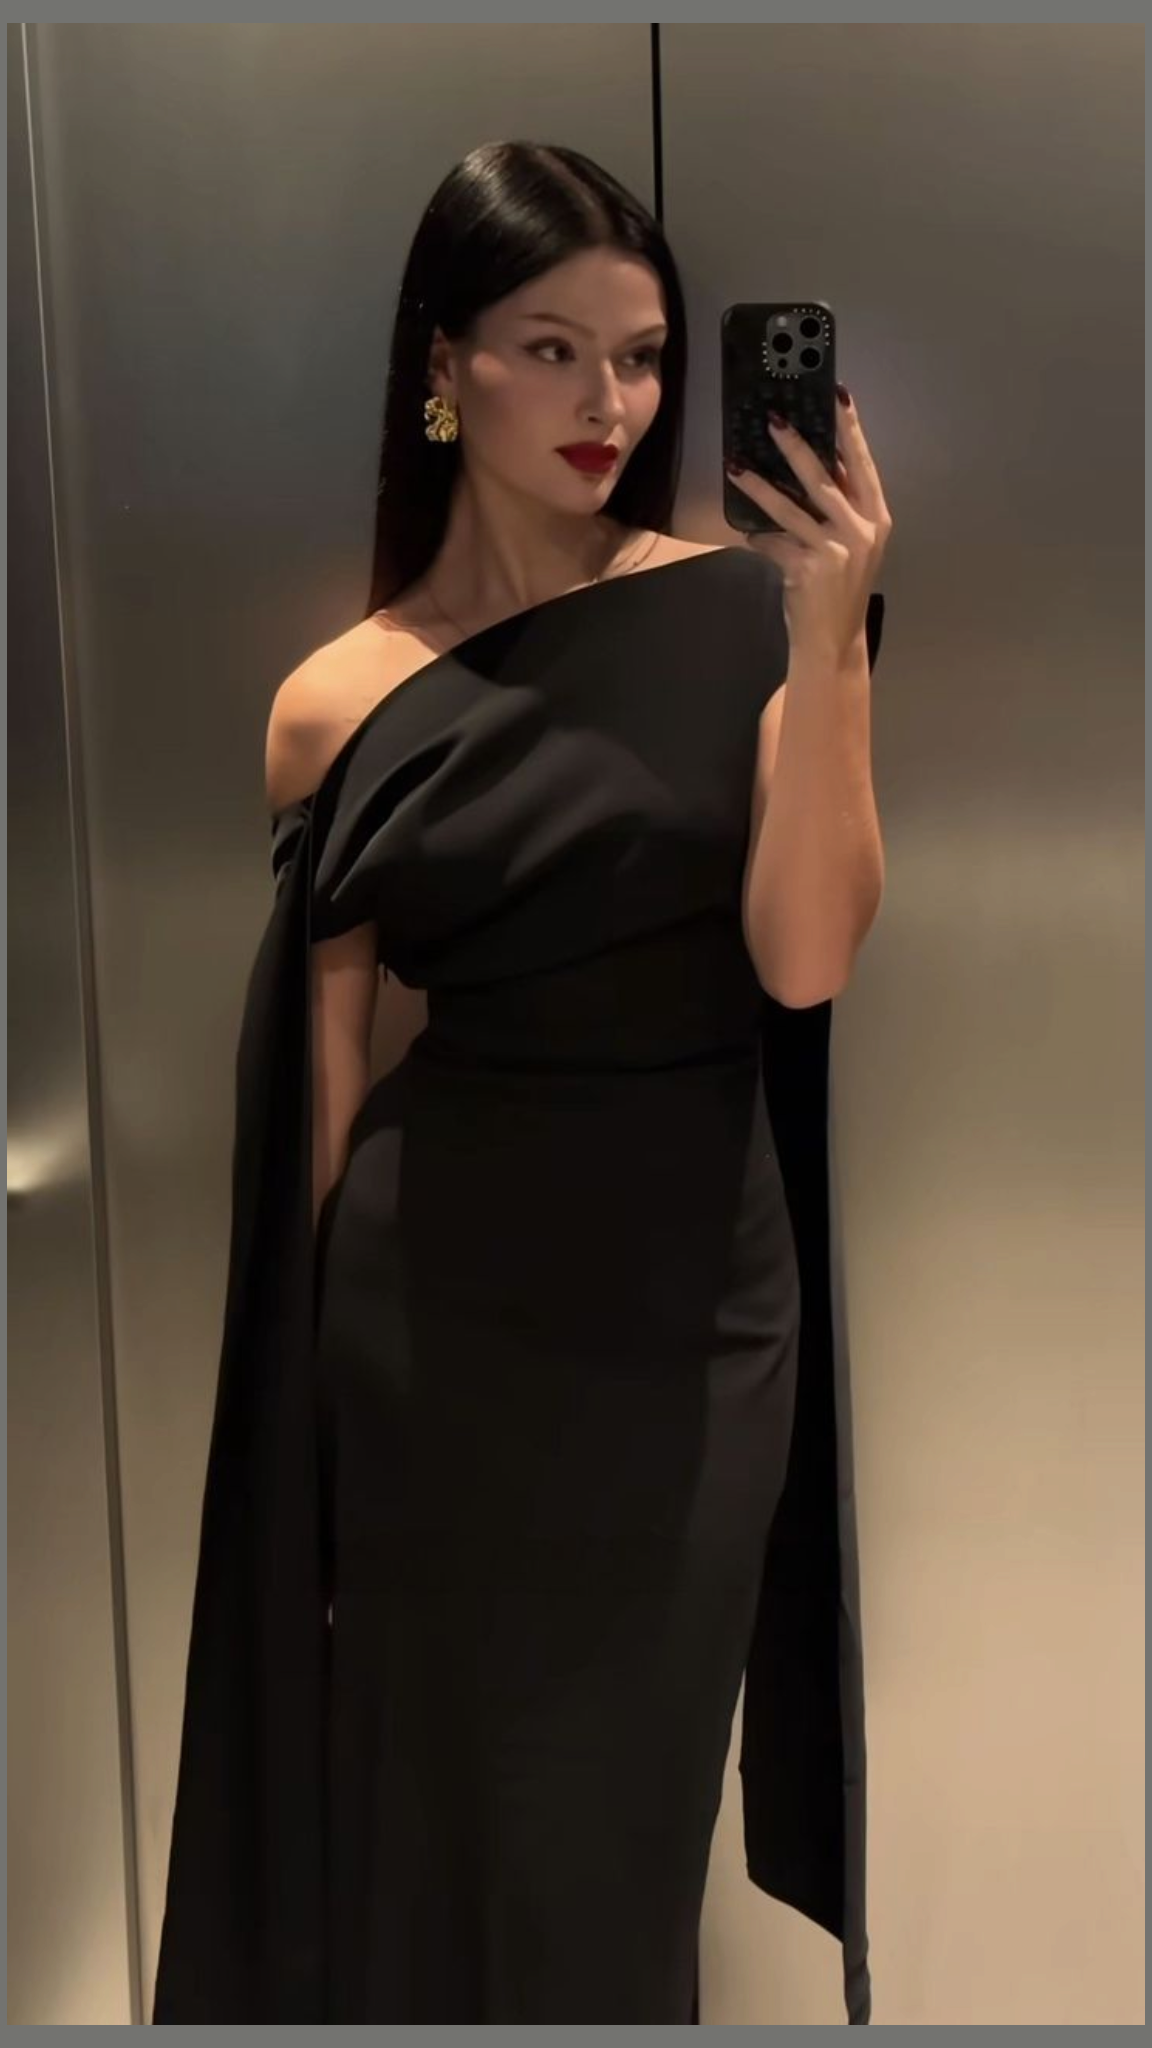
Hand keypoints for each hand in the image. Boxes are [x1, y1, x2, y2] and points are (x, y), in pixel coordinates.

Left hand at [726, 386, 891, 671]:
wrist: (834, 641)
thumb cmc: (840, 588)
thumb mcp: (852, 545)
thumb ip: (839, 508)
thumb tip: (811, 463)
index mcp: (876, 518)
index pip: (862, 465)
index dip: (850, 431)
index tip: (838, 396)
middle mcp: (860, 531)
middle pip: (823, 478)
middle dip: (796, 445)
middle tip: (773, 418)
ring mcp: (835, 551)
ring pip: (790, 507)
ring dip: (759, 485)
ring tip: (736, 466)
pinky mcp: (807, 569)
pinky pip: (772, 542)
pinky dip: (757, 536)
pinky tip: (748, 532)